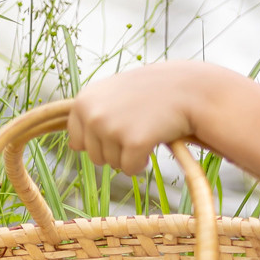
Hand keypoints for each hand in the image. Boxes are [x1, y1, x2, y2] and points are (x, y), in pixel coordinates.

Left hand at [66, 61, 224, 173]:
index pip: (77, 141)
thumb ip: (91, 114)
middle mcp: (92, 114)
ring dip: (129, 155)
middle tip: (137, 127)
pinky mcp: (133, 142)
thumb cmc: (150, 93)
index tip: (119, 126)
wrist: (187, 90)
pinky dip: (142, 163)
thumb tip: (73, 146)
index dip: (100, 140)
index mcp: (83, 101)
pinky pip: (130, 169)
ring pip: (112, 164)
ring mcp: (111, 128)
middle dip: (116, 149)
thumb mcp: (112, 94)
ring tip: (146, 130)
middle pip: (94, 157)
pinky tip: (153, 141)